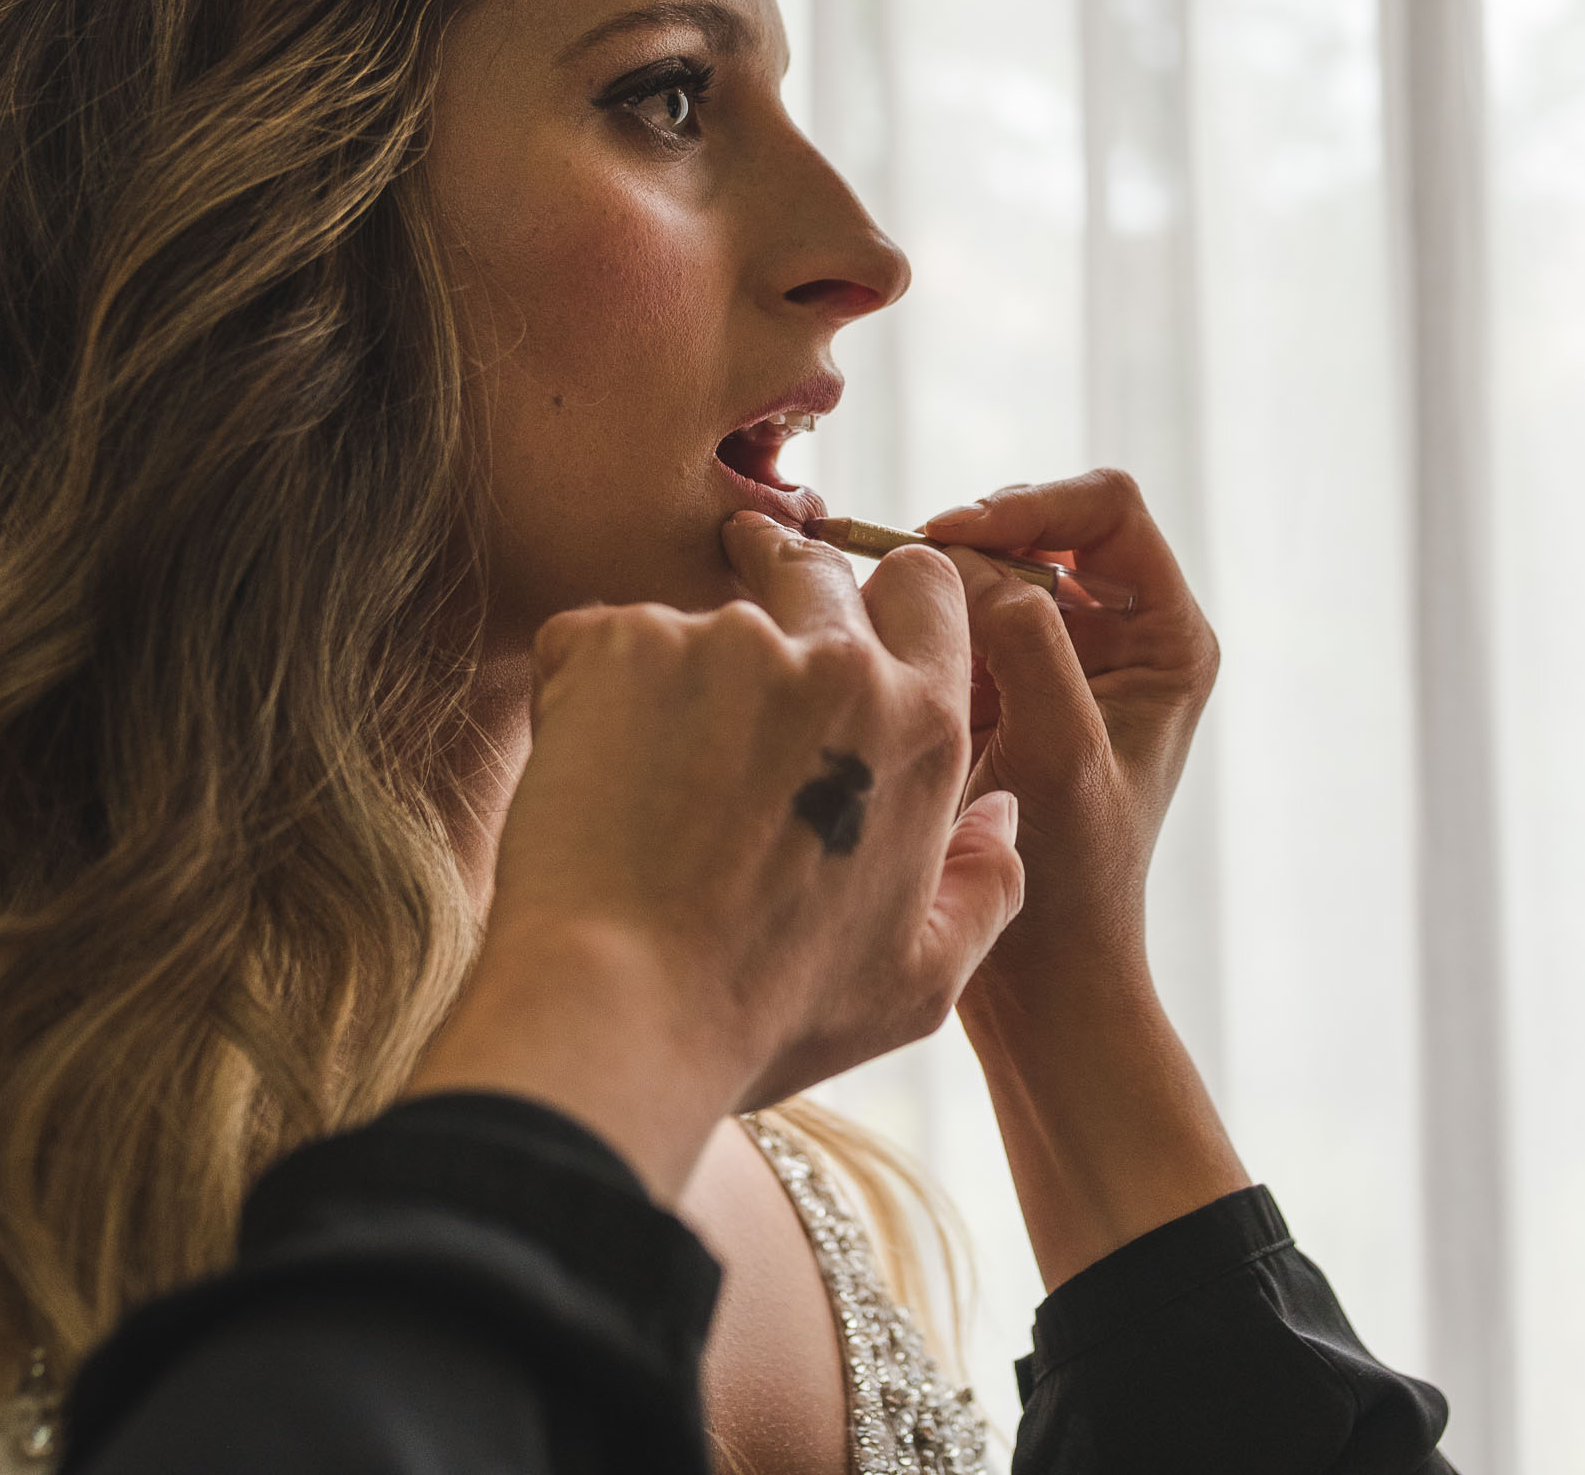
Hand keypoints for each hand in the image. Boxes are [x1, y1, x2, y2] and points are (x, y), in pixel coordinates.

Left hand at [409, 514, 1023, 1195]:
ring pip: (700, 616)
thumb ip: (985, 887)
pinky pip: (597, 638)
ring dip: (677, 668)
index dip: (888, 598)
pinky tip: (584, 776)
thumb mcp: (918, 982)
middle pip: (813, 569)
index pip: (926, 585)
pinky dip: (587, 689)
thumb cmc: (764, 1014)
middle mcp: (834, 662)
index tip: (845, 625)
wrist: (613, 1010)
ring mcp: (719, 641)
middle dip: (778, 594)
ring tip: (642, 777)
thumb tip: (1000, 815)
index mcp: (920, 724)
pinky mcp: (614, 645)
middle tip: (729, 673)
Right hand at [923, 469, 1219, 1004]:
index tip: (950, 537)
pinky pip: (951, 621)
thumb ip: (1030, 646)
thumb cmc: (1074, 879)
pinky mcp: (998, 690)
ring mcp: (1055, 659)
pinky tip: (869, 642)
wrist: (1041, 977)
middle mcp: (1120, 635)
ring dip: (933, 580)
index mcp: (1166, 639)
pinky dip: (911, 621)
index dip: (1029, 505)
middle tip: (898, 574)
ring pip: (986, 568)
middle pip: (1039, 526)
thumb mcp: (1060, 754)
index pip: (1108, 508)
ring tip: (879, 613)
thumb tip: (972, 563)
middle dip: (969, 539)